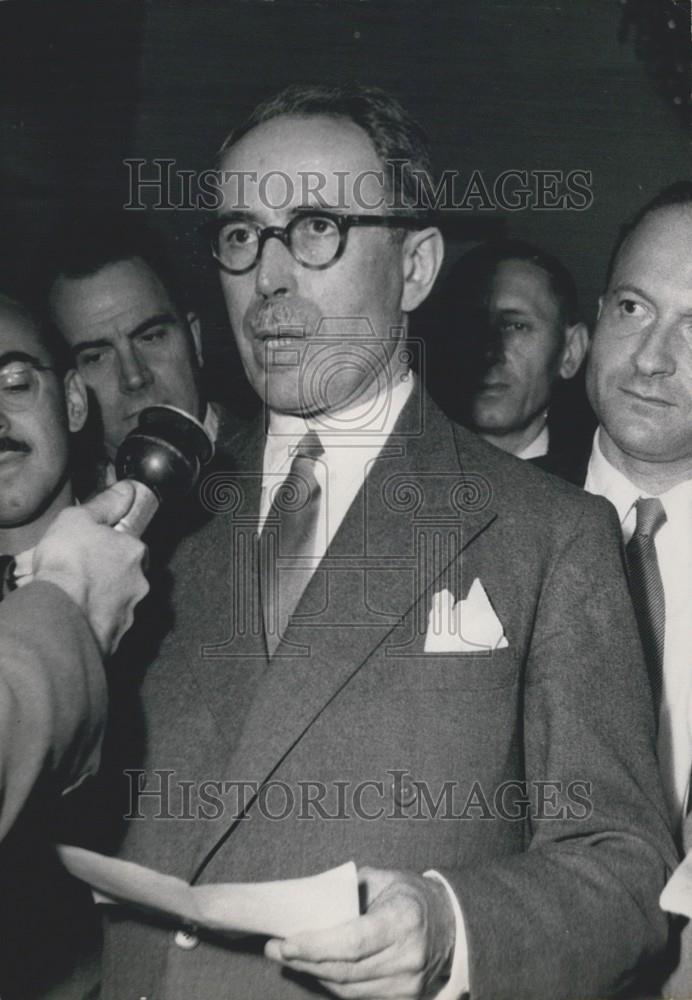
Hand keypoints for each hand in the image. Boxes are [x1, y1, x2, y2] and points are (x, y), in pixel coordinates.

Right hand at [32, 482, 148, 655]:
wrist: (60, 612)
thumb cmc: (69, 563)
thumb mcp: (80, 518)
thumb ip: (105, 504)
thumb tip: (126, 491)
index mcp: (135, 552)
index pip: (132, 546)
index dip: (113, 547)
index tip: (96, 551)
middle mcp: (139, 583)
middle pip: (126, 575)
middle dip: (107, 575)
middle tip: (80, 574)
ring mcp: (129, 612)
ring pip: (117, 602)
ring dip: (100, 599)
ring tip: (73, 597)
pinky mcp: (115, 637)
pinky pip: (106, 625)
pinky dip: (93, 621)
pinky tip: (75, 617)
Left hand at [265, 866, 454, 998]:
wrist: (452, 924)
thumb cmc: (411, 896)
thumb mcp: (385, 878)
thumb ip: (349, 888)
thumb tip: (309, 898)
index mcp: (403, 920)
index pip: (353, 942)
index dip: (316, 946)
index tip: (286, 942)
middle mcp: (408, 957)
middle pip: (345, 970)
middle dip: (304, 961)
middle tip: (275, 949)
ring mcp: (408, 984)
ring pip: (348, 989)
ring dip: (313, 975)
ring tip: (289, 958)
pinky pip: (358, 997)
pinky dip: (333, 984)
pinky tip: (316, 969)